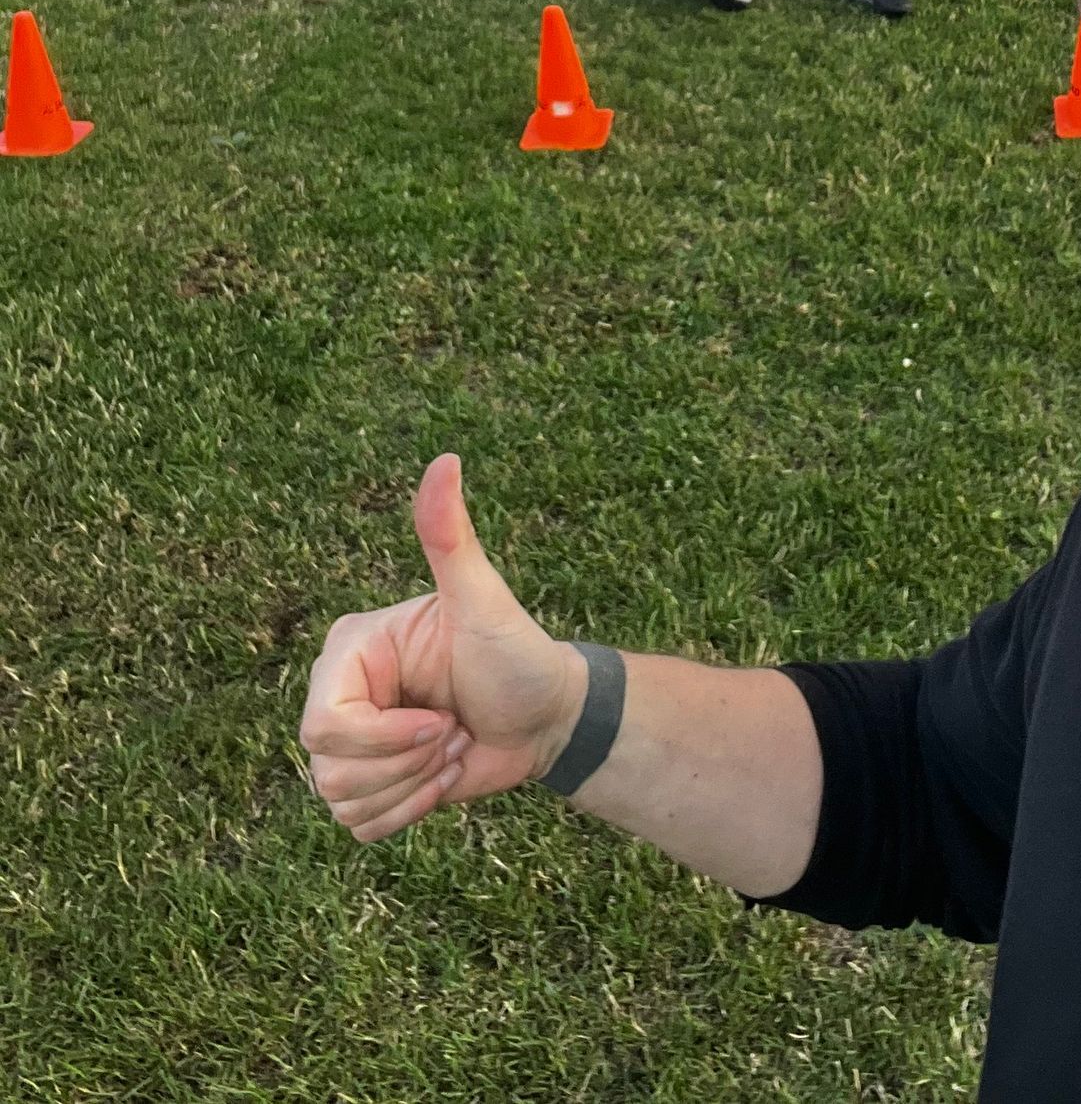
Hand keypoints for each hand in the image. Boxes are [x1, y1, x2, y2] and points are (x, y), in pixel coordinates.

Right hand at [301, 453, 585, 843]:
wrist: (550, 716)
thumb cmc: (520, 652)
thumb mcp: (484, 599)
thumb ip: (452, 538)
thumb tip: (445, 460)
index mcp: (352, 649)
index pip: (323, 724)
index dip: (384, 738)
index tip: (443, 722)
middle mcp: (343, 693)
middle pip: (327, 768)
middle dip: (404, 764)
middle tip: (452, 733)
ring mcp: (354, 741)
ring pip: (341, 801)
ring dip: (411, 789)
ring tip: (452, 748)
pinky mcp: (371, 783)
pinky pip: (358, 827)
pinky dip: (406, 814)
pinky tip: (443, 781)